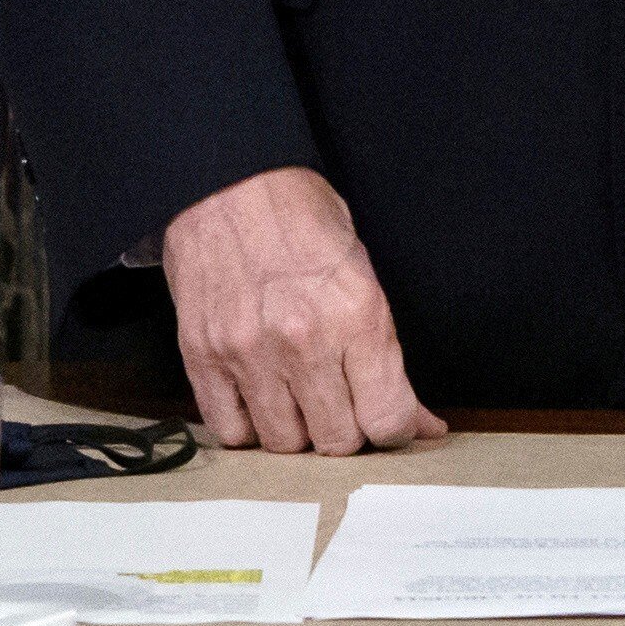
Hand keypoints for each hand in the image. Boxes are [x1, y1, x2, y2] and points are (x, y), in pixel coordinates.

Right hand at [162, 166, 441, 454]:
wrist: (227, 181)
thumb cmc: (300, 217)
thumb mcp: (363, 270)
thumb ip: (388, 352)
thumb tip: (421, 421)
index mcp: (355, 313)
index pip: (387, 417)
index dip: (396, 429)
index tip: (390, 421)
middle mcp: (303, 340)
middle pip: (337, 442)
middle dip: (348, 431)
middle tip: (343, 404)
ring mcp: (248, 353)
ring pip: (284, 444)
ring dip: (297, 431)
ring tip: (299, 398)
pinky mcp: (203, 357)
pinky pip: (231, 430)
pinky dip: (248, 426)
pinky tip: (260, 398)